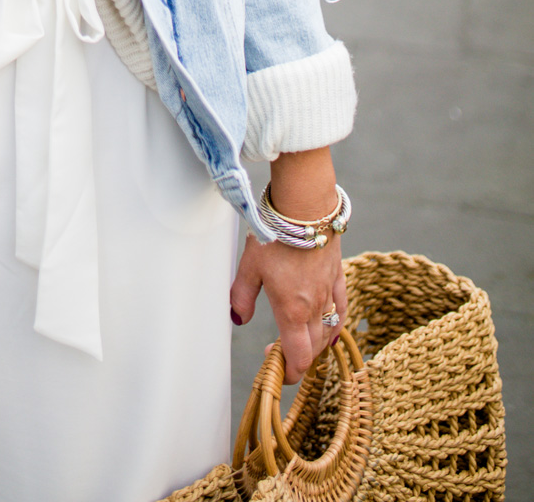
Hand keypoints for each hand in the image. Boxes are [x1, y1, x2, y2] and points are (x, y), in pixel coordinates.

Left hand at [230, 234, 347, 382]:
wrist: (304, 207)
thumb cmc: (274, 233)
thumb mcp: (250, 265)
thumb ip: (242, 296)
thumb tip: (238, 319)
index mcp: (292, 310)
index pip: (298, 356)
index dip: (290, 372)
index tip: (278, 372)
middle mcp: (314, 307)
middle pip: (313, 348)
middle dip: (299, 359)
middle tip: (281, 356)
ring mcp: (329, 292)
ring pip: (327, 331)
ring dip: (316, 345)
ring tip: (302, 345)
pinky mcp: (338, 276)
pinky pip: (341, 309)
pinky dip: (336, 324)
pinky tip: (332, 330)